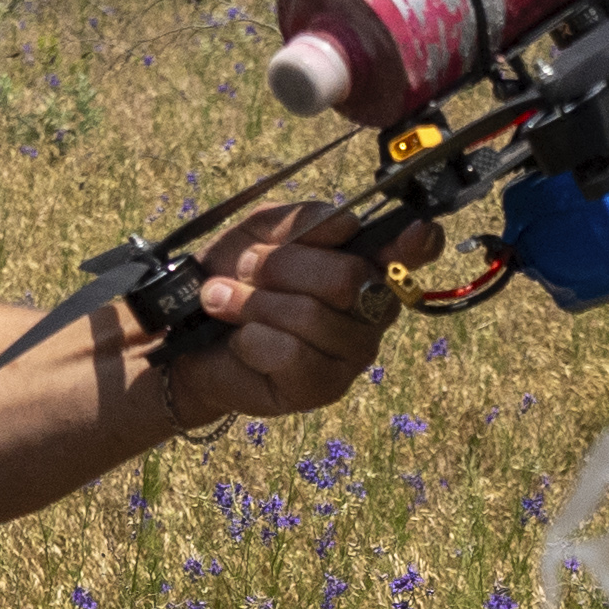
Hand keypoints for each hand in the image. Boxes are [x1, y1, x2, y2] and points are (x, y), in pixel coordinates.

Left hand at [162, 200, 432, 420]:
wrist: (189, 329)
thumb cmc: (234, 275)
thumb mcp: (263, 231)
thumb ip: (305, 220)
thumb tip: (348, 224)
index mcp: (365, 264)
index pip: (411, 255)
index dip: (419, 244)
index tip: (417, 232)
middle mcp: (370, 310)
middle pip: (347, 278)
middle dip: (282, 266)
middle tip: (246, 268)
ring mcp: (352, 352)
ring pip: (312, 316)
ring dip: (253, 303)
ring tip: (223, 300)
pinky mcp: (323, 388)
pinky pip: (291, 353)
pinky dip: (252, 339)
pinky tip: (239, 341)